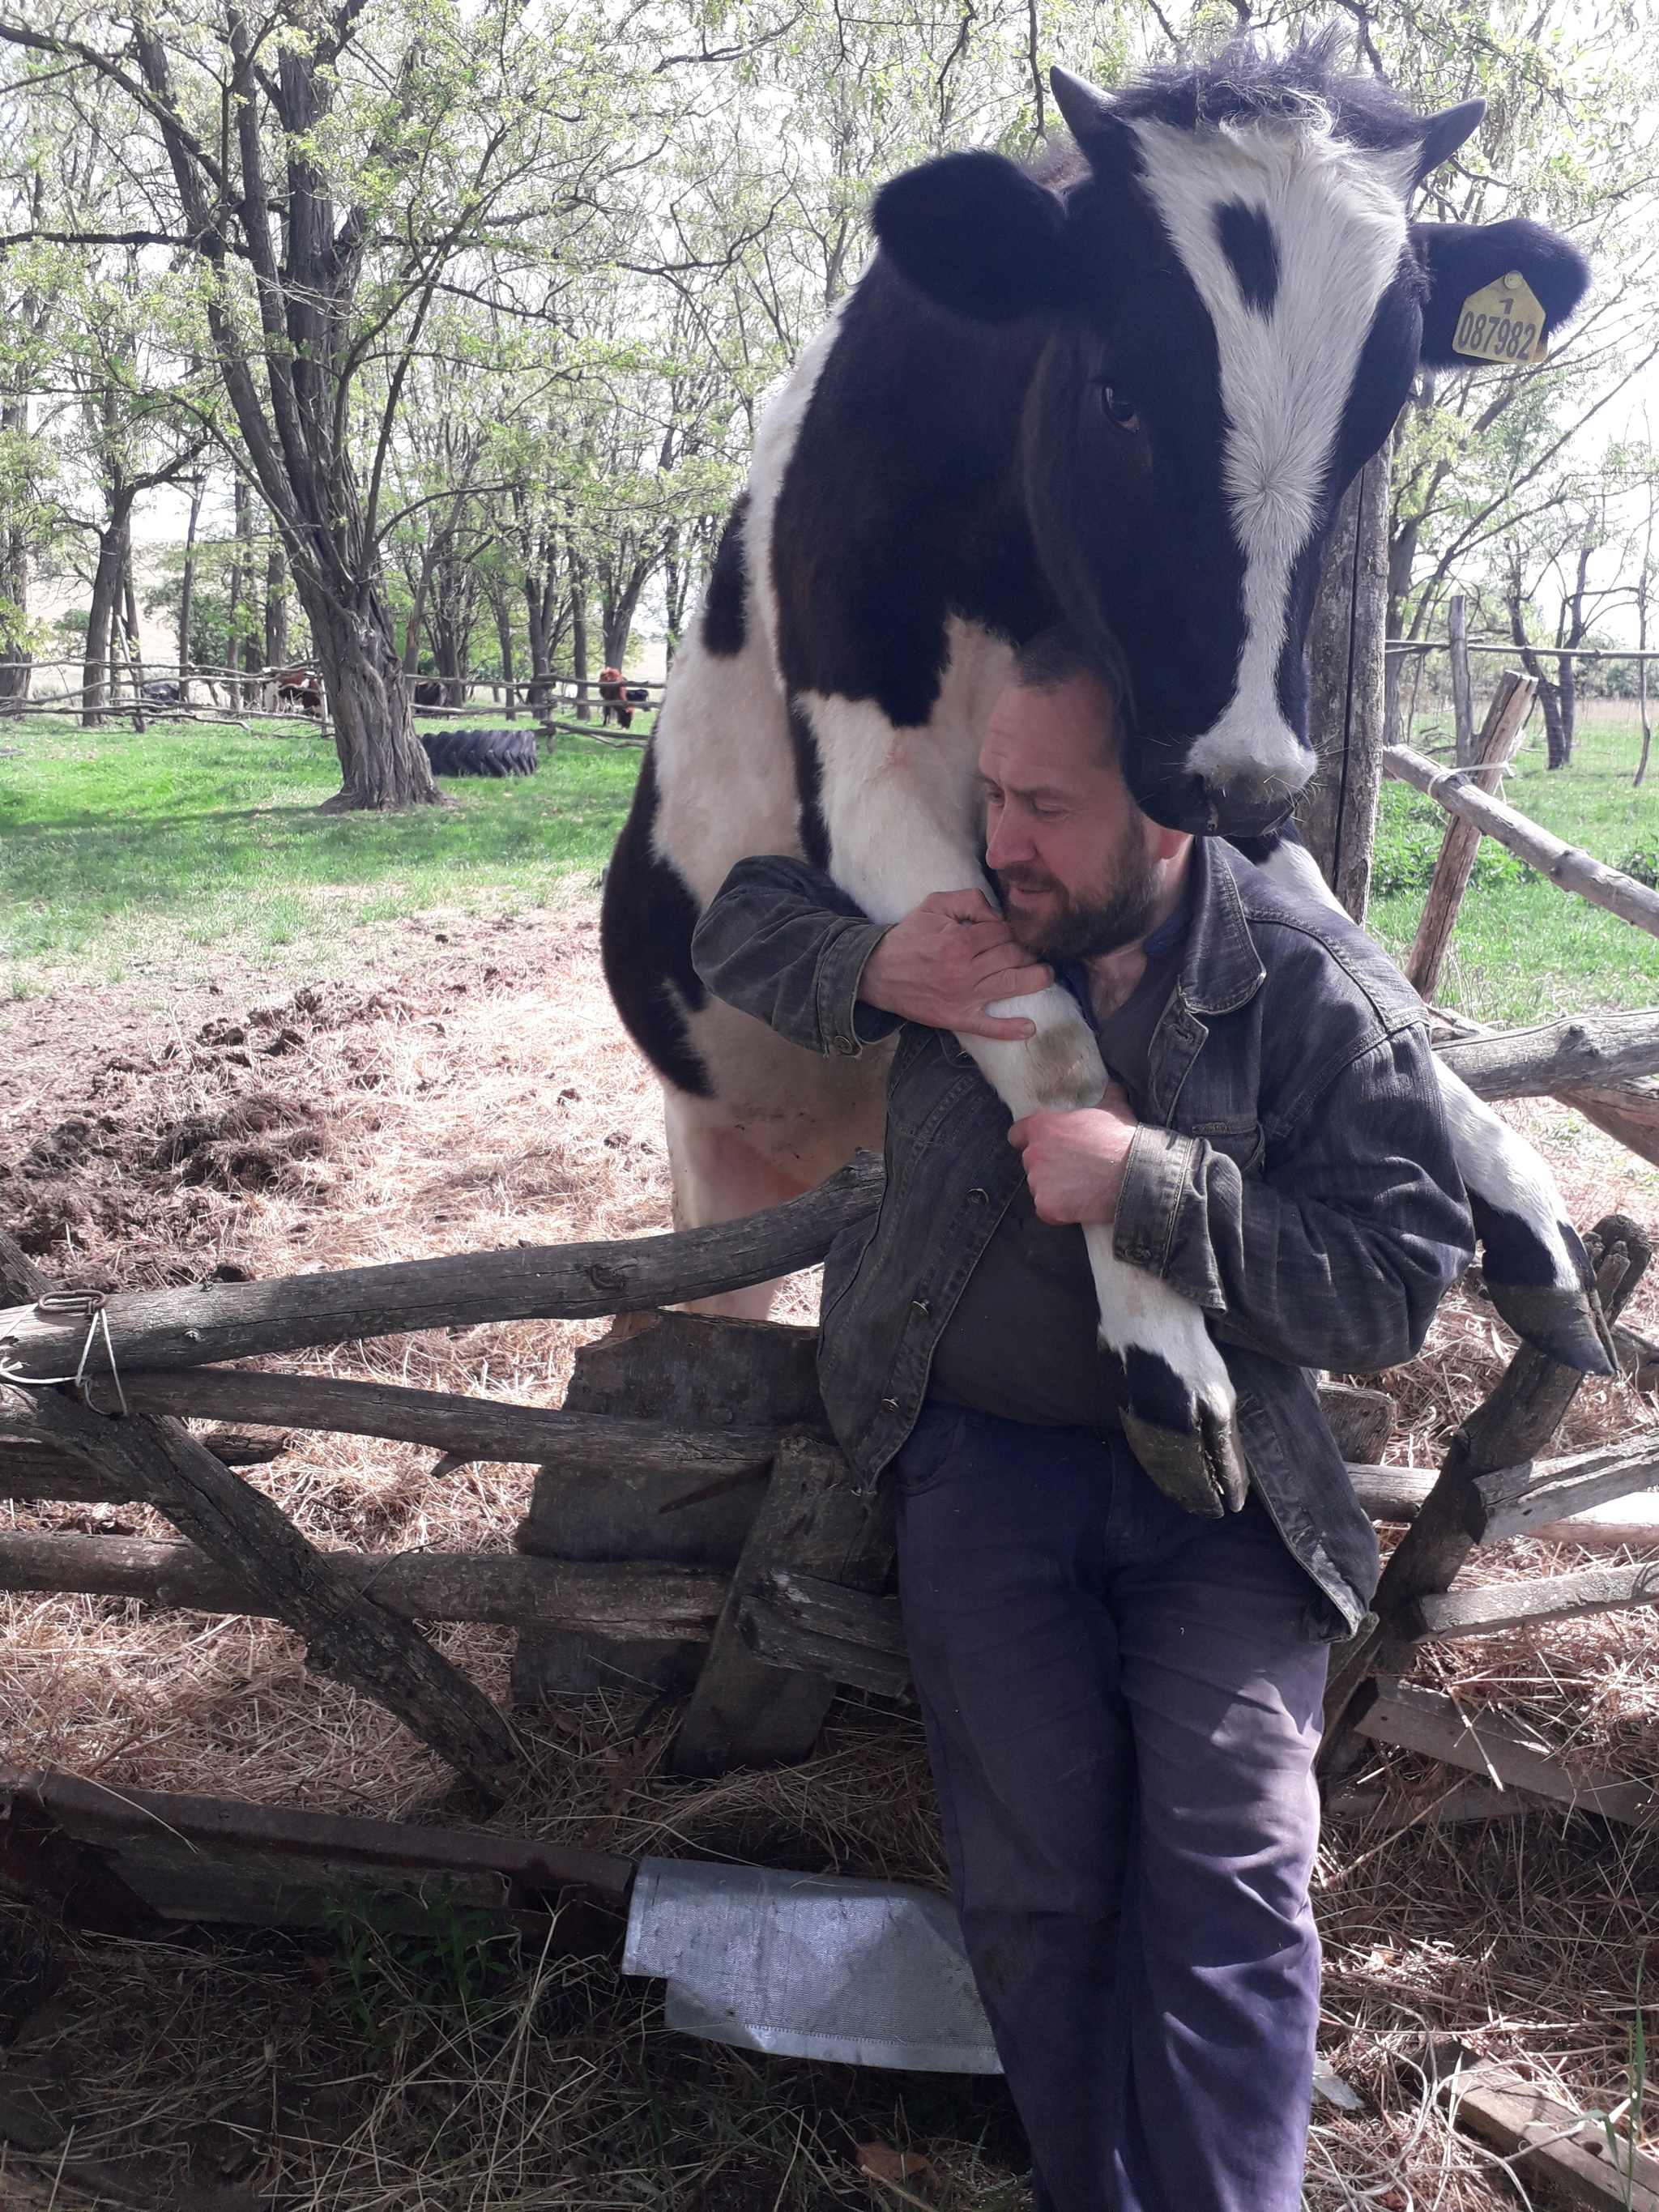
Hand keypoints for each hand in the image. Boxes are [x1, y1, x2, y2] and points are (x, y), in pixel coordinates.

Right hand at [859, 890, 1051, 1040]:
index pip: (1003, 932)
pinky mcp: (957, 1018)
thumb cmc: (908, 937)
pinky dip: (1010, 1029)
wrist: (877, 972)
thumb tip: (997, 913)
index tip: (1012, 930)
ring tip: (1046, 974)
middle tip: (1034, 949)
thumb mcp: (934, 905)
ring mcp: (963, 997)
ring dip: (1035, 980)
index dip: (1012, 928)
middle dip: (1028, 950)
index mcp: (960, 941)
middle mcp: (965, 970)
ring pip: (1010, 986)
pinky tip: (1029, 1028)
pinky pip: (987, 1026)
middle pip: (1013, 957)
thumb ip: (969, 900)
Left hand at [1008, 1083, 1138, 1223]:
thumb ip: (1103, 1093)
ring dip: (1053, 1188)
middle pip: (1030, 1162)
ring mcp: (1038, 1182)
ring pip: (1038, 1186)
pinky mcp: (1047, 1206)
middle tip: (1072, 1168)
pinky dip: (1058, 1210)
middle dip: (1047, 1166)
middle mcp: (1033, 1154)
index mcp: (1042, 1127)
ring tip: (1079, 1186)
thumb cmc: (1122, 1139)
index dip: (1029, 1140)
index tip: (1043, 1146)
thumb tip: (1110, 1084)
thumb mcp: (1113, 1106)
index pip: (1017, 1135)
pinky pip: (1045, 1210)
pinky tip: (1077, 1204)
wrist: (1135, 1175)